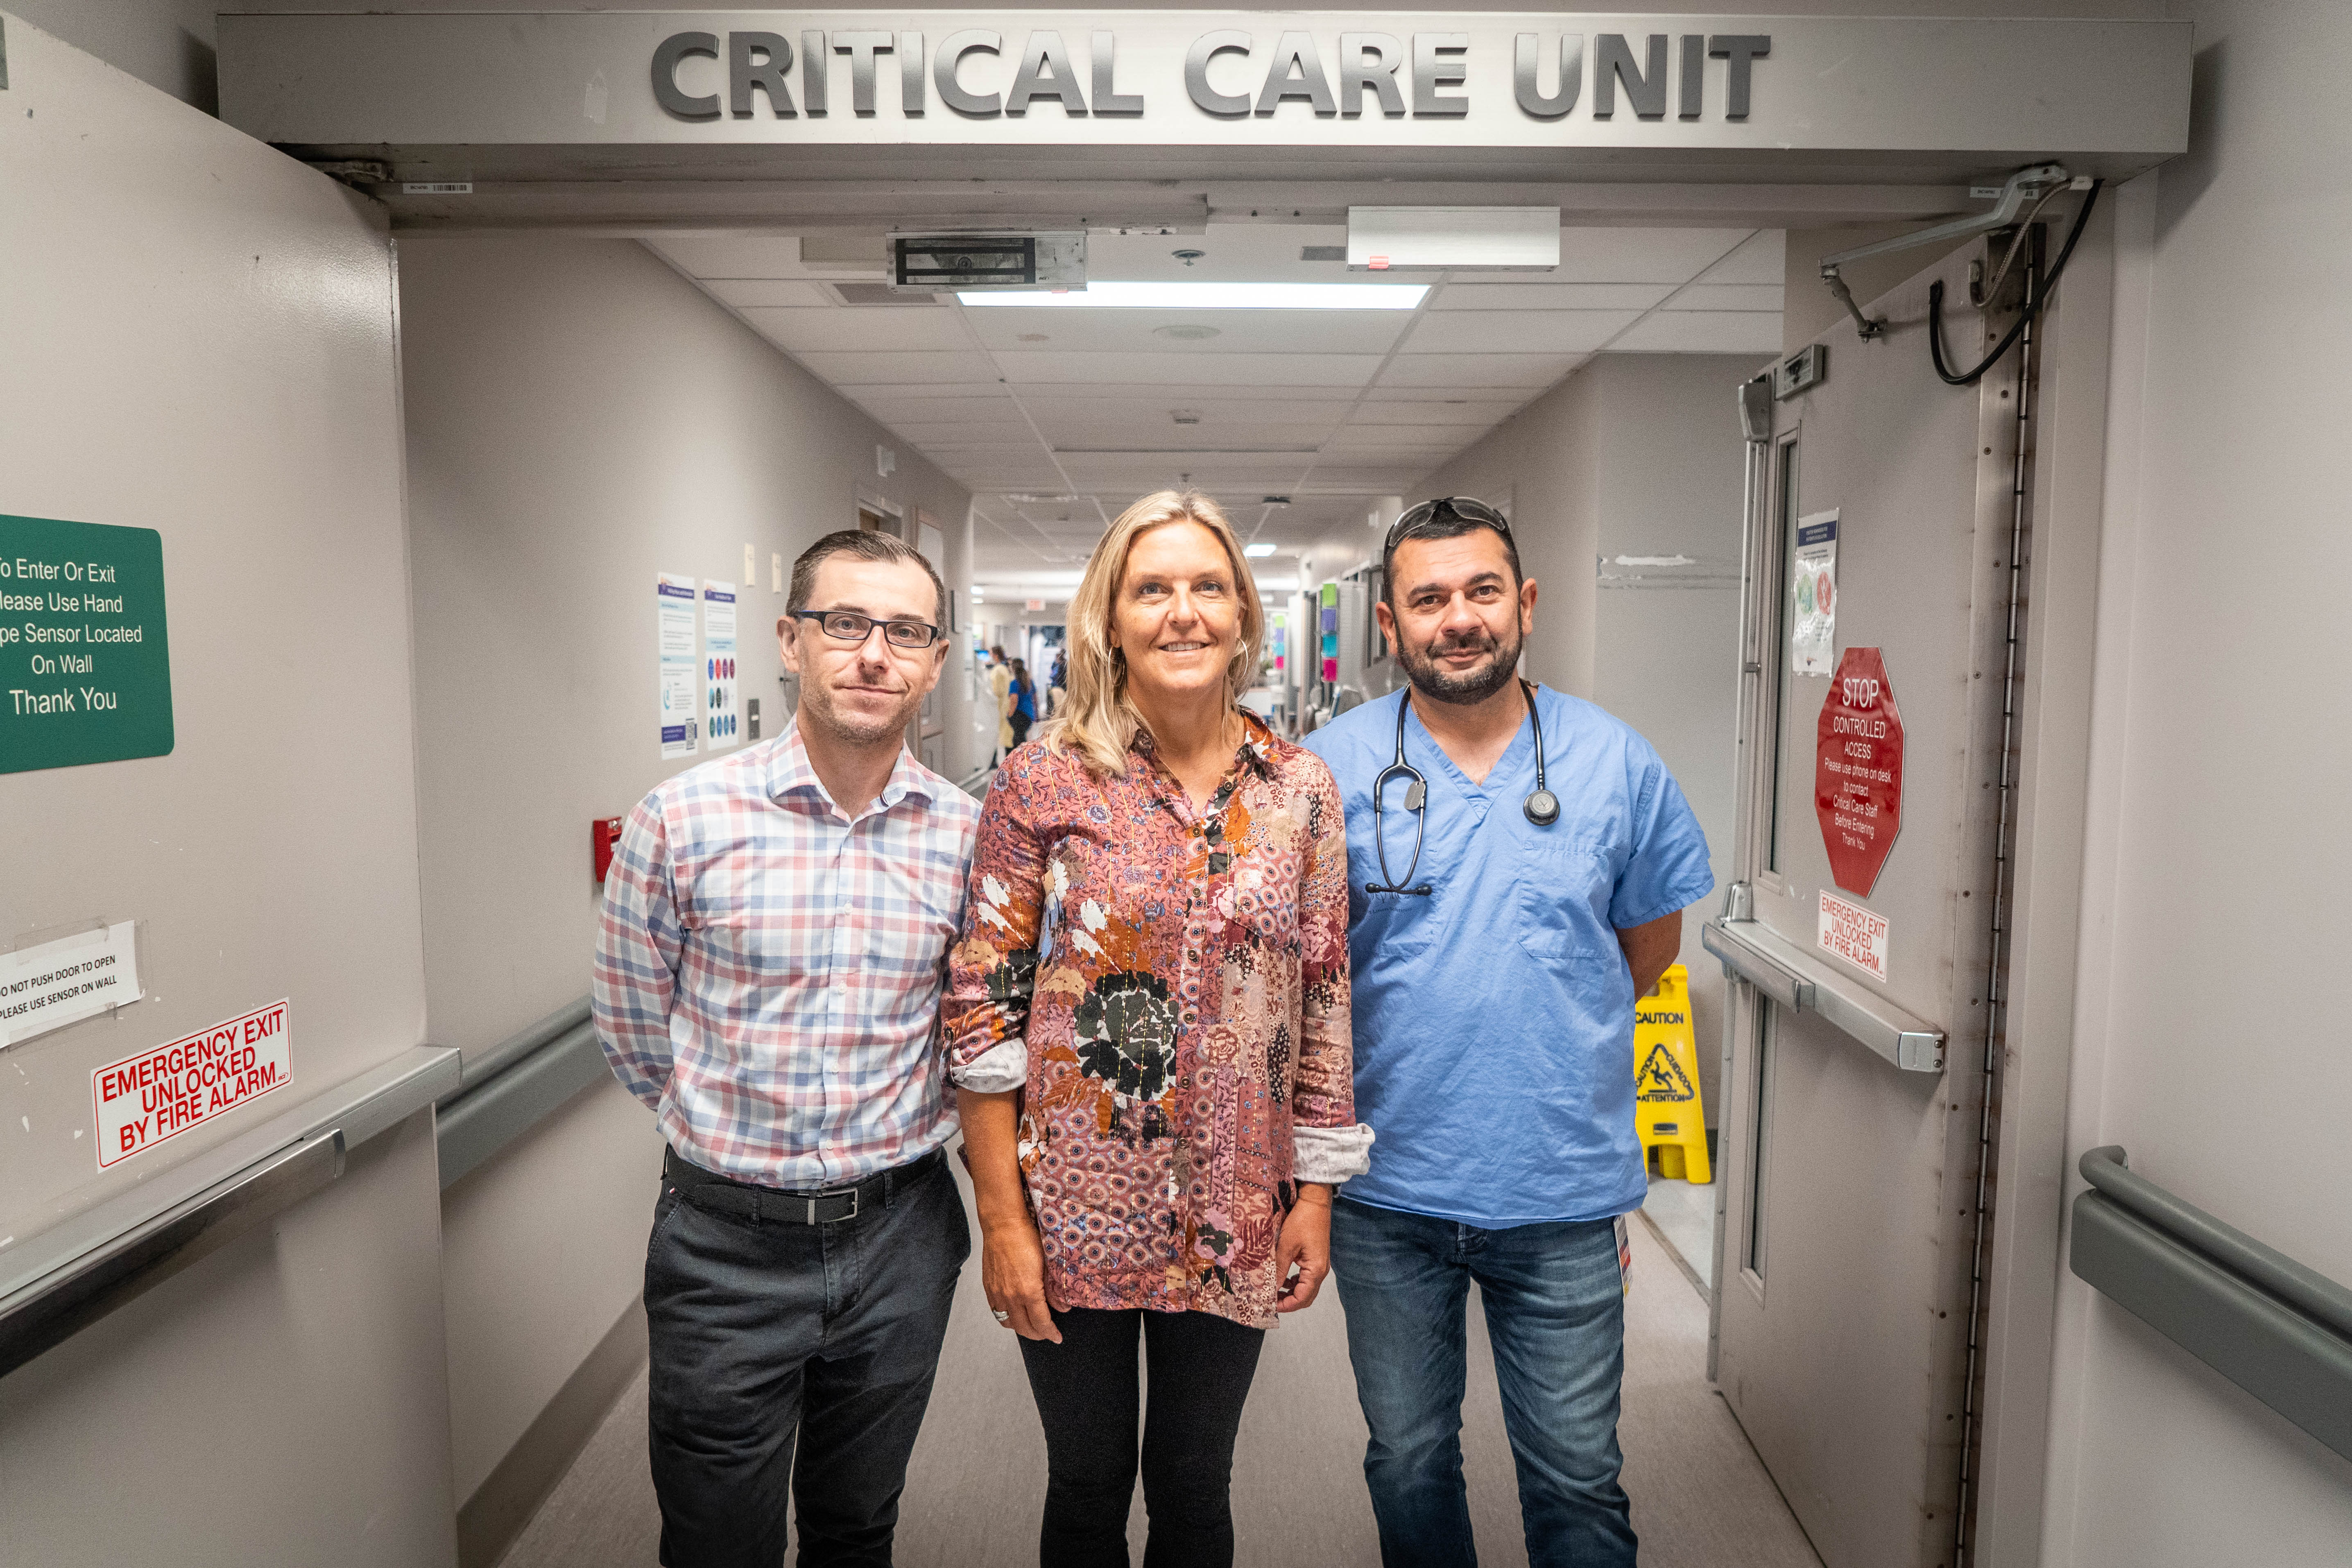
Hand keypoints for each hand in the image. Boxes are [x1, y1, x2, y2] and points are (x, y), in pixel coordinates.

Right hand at [981, 1217, 1061, 1341]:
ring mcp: (997, 1293)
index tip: (1057, 1337)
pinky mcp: (988, 1287)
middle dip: (1038, 1334)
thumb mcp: (1047, 1263)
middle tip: (1047, 1333)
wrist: (1002, 1224)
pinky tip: (1015, 1313)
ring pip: (1008, 1323)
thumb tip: (1062, 1307)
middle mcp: (1010, 1296)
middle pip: (1024, 1328)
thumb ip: (1054, 1289)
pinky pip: (996, 1312)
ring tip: (1031, 1325)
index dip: (1050, 1334)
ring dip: (1021, 1328)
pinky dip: (1007, 1318)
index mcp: (1028, 1292)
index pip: (1041, 1323)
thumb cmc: (1026, 1238)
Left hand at [1275, 1184, 1333, 1313]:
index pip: (1301, 1298)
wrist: (1315, 1203)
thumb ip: (1279, 1269)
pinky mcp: (1316, 1258)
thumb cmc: (1302, 1221)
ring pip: (1306, 1288)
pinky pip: (1306, 1278)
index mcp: (1315, 1270)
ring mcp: (1320, 1265)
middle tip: (1270, 1301)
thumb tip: (1270, 1289)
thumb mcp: (1286, 1246)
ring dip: (1291, 1293)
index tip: (1269, 1305)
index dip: (1286, 1305)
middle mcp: (1321, 1271)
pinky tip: (1283, 1278)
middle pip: (1306, 1297)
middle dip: (1288, 1302)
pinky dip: (1295, 1282)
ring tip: (1273, 1291)